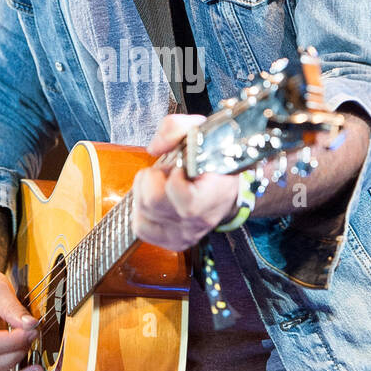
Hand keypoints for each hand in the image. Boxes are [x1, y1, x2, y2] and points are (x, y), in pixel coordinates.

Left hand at [132, 114, 240, 250]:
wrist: (229, 186)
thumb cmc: (215, 158)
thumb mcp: (201, 130)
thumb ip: (175, 128)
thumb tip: (153, 149)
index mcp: (214, 195)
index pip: (182, 196)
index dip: (173, 175)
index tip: (182, 165)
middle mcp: (200, 221)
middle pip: (152, 202)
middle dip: (152, 179)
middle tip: (166, 171)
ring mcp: (186, 235)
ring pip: (143, 213)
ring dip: (144, 191)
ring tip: (161, 183)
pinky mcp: (173, 242)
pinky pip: (141, 228)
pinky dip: (141, 211)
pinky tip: (156, 198)